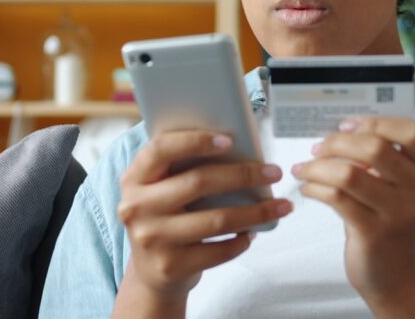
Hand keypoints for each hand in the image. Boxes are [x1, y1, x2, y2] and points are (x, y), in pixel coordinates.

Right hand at [114, 128, 292, 308]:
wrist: (152, 273)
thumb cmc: (167, 218)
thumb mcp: (161, 189)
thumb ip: (182, 167)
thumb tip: (238, 148)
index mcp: (134, 178)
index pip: (162, 149)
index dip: (195, 141)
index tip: (230, 140)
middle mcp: (136, 207)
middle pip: (198, 182)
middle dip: (244, 175)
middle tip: (274, 172)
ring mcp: (152, 239)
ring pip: (217, 219)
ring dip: (256, 212)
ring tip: (280, 206)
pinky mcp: (170, 267)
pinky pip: (219, 250)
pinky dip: (242, 241)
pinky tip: (253, 232)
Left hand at [291, 116, 414, 303]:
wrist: (394, 275)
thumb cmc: (386, 221)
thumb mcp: (394, 188)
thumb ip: (378, 160)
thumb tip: (337, 132)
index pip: (412, 132)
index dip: (376, 122)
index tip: (347, 125)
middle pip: (376, 148)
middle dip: (337, 143)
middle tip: (318, 148)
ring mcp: (399, 213)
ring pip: (350, 173)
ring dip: (318, 167)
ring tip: (303, 169)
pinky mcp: (374, 233)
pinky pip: (336, 198)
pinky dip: (315, 187)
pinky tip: (307, 188)